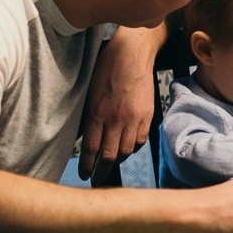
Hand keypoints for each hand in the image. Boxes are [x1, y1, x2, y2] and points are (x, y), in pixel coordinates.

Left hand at [81, 24, 162, 177]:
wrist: (133, 53)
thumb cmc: (108, 67)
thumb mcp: (89, 91)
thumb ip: (88, 117)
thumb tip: (85, 138)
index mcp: (97, 113)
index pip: (91, 149)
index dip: (88, 166)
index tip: (86, 175)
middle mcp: (116, 119)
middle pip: (109, 156)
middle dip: (102, 171)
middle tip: (98, 179)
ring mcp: (133, 118)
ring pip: (126, 151)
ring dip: (118, 159)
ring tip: (112, 162)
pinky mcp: (147, 115)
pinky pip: (140, 140)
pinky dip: (132, 148)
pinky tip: (127, 147)